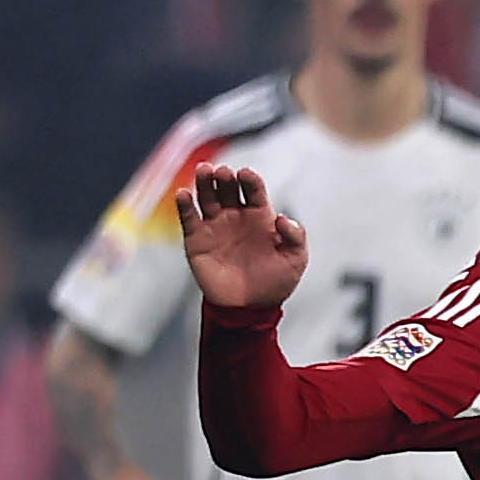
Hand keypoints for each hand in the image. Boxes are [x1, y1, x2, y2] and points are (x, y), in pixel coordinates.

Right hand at [174, 164, 307, 308]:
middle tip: (222, 172)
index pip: (254, 190)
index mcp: (260, 216)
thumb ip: (295, 237)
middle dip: (224, 178)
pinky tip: (184, 194)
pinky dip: (184, 205)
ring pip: (207, 197)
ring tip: (204, 171)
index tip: (246, 174)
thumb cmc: (275, 282)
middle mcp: (236, 216)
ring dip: (204, 183)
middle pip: (227, 188)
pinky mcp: (197, 239)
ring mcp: (215, 226)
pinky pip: (189, 218)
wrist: (250, 308)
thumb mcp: (295, 260)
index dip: (250, 180)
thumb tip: (283, 218)